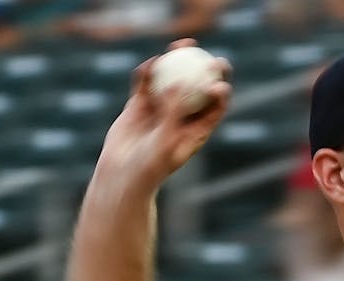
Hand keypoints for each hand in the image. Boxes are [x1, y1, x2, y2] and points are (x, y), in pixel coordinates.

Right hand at [96, 39, 232, 194]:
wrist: (121, 174)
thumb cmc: (150, 165)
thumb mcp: (166, 141)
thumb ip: (174, 112)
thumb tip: (184, 82)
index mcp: (196, 130)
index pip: (215, 108)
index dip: (222, 92)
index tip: (221, 79)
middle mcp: (181, 117)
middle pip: (198, 88)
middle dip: (208, 69)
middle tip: (210, 55)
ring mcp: (160, 108)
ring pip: (171, 79)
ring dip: (177, 59)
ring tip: (181, 43)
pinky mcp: (139, 104)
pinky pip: (146, 83)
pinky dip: (149, 71)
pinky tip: (152, 61)